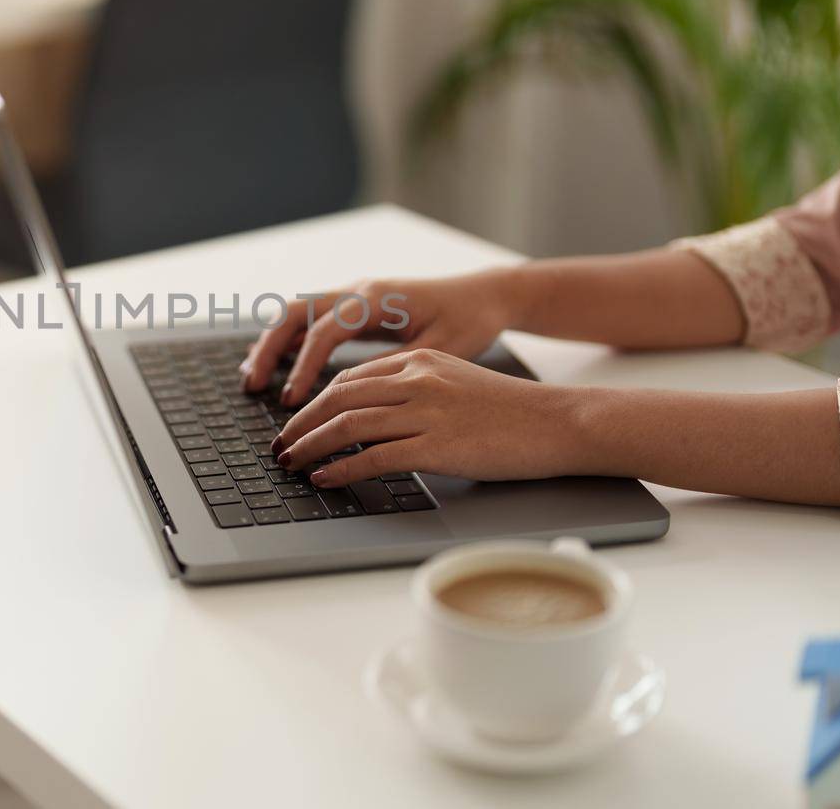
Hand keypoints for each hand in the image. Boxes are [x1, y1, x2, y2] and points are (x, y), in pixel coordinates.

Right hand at [240, 270, 523, 405]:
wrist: (485, 296)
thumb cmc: (469, 322)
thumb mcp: (439, 351)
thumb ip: (395, 367)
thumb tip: (355, 396)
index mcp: (378, 298)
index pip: (325, 329)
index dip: (305, 365)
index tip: (292, 399)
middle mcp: (358, 291)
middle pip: (296, 312)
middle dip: (269, 348)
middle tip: (253, 385)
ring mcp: (353, 297)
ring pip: (297, 313)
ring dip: (271, 343)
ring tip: (252, 378)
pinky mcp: (355, 309)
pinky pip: (310, 321)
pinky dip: (288, 341)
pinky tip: (276, 368)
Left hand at [271, 348, 583, 487]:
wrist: (558, 423)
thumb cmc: (511, 411)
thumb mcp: (455, 384)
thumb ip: (413, 392)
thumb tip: (371, 419)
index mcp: (419, 360)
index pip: (350, 378)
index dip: (315, 402)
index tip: (296, 423)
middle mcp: (417, 379)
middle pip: (338, 397)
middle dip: (301, 424)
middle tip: (280, 446)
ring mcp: (426, 412)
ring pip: (348, 424)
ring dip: (310, 446)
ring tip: (290, 463)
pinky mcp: (437, 445)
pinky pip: (374, 456)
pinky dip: (341, 468)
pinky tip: (323, 478)